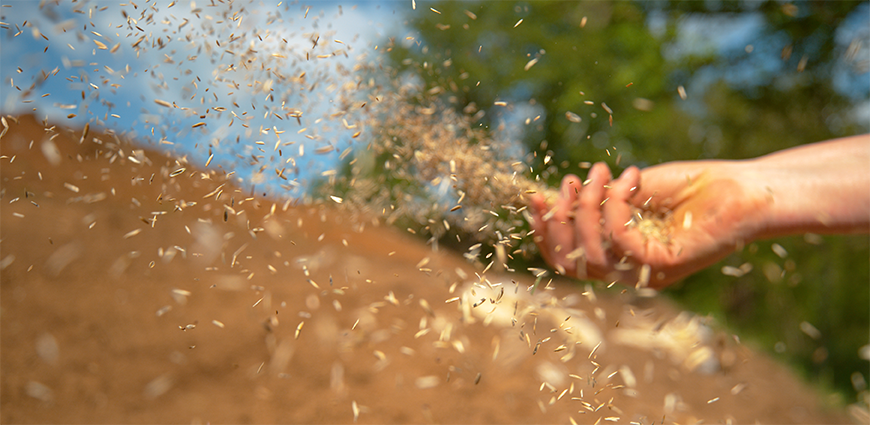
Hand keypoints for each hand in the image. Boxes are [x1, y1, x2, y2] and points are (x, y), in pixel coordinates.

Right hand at [529, 161, 770, 287]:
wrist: (748, 189)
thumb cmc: (695, 187)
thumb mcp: (633, 190)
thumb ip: (598, 200)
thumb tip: (555, 197)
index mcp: (619, 256)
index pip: (566, 259)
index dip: (543, 231)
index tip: (534, 195)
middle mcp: (629, 271)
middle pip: (570, 262)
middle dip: (559, 220)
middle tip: (570, 181)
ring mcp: (646, 271)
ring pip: (591, 253)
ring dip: (587, 207)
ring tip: (601, 173)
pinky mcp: (663, 264)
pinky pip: (620, 241)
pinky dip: (617, 206)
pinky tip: (631, 178)